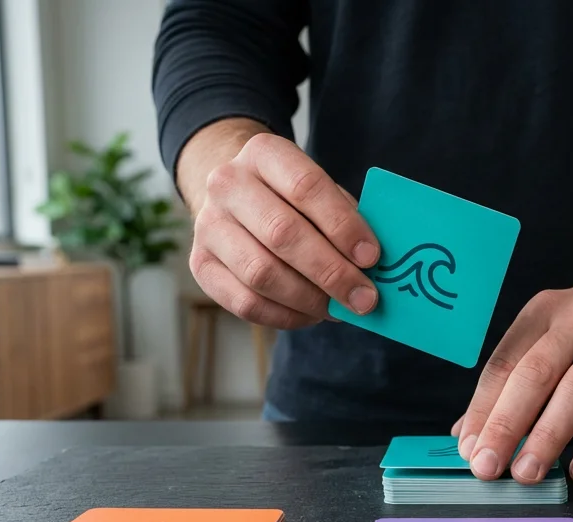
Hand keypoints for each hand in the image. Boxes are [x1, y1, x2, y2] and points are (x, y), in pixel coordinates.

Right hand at [188, 132, 381, 328]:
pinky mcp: (201, 265)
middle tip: (364, 298)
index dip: (342, 226)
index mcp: (263, 153)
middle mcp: (227, 184)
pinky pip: (245, 302)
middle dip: (331, 272)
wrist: (235, 195)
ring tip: (339, 309)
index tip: (372, 257)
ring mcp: (207, 225)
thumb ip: (345, 219)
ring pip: (261, 273)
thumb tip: (371, 268)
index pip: (306, 188)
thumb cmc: (292, 197)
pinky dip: (285, 316)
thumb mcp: (320, 190)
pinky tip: (310, 314)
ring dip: (309, 299)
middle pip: (283, 233)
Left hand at [451, 277, 572, 485]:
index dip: (482, 408)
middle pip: (536, 373)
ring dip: (549, 434)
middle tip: (486, 465)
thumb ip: (512, 380)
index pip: (504, 363)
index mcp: (544, 312)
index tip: (468, 449)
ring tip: (527, 472)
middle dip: (506, 423)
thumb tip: (467, 433)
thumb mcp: (551, 336)